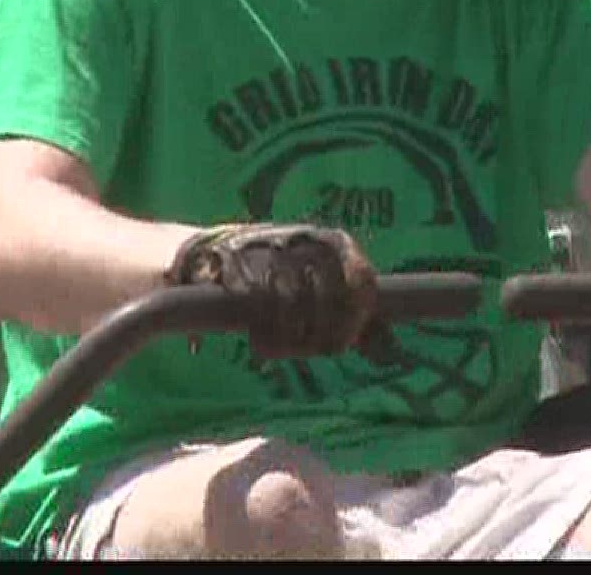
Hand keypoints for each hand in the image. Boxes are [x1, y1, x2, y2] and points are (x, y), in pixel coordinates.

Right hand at [166, 223, 382, 358]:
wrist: (205, 251)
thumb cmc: (274, 276)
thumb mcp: (316, 284)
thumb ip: (348, 312)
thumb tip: (386, 349)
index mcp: (332, 243)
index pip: (361, 279)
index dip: (357, 317)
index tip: (344, 343)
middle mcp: (304, 238)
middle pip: (328, 295)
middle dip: (321, 333)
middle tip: (311, 352)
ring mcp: (269, 246)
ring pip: (293, 302)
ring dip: (289, 338)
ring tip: (280, 350)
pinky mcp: (235, 261)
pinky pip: (256, 304)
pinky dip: (263, 334)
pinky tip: (260, 345)